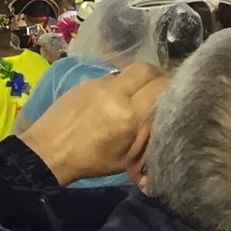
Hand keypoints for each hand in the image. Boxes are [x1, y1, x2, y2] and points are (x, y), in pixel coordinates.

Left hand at [20, 62, 165, 185]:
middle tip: (164, 88)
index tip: (181, 94)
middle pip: (146, 69)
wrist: (48, 150)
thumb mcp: (128, 157)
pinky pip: (111, 76)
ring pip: (128, 70)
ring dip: (139, 78)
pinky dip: (121, 83)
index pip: (161, 87)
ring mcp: (98, 83)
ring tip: (142, 94)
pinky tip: (118, 98)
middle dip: (159, 75)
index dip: (174, 87)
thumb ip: (148, 135)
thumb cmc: (91, 161)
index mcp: (128, 114)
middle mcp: (115, 92)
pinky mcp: (84, 81)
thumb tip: (167, 119)